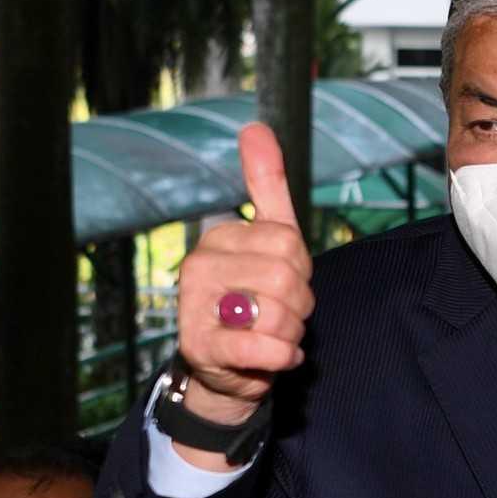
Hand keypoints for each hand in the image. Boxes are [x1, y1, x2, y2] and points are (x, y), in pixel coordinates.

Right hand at [173, 123, 313, 450]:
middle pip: (287, 276)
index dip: (301, 269)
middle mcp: (199, 266)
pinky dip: (281, 356)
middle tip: (281, 314)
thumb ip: (265, 185)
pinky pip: (261, 346)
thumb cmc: (254, 301)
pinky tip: (276, 357)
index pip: (289, 241)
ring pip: (278, 312)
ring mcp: (195, 307)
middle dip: (299, 303)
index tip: (286, 282)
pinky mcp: (201, 347)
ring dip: (290, 332)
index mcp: (219, 237)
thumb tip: (256, 127)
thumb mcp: (267, 240)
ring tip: (272, 336)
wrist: (227, 370)